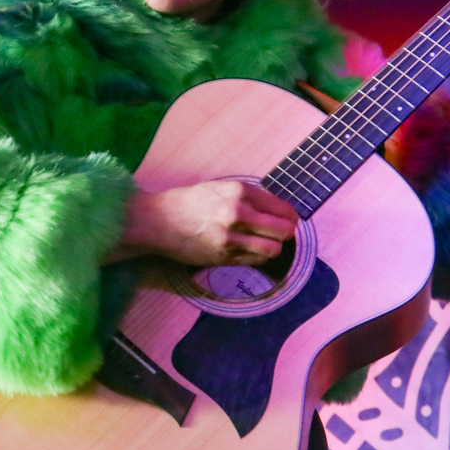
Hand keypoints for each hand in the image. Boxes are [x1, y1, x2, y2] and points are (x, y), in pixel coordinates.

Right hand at [109, 180, 297, 266]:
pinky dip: (257, 257)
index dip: (290, 216)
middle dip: (286, 233)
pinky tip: (248, 250)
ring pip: (272, 249)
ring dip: (273, 248)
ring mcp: (231, 237)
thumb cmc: (189, 202)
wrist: (158, 221)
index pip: (282, 208)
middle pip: (283, 230)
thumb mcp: (220, 188)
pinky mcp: (223, 256)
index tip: (289, 220)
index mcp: (239, 191)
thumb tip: (277, 211)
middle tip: (282, 234)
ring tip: (266, 244)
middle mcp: (238, 213)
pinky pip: (254, 261)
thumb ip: (248, 198)